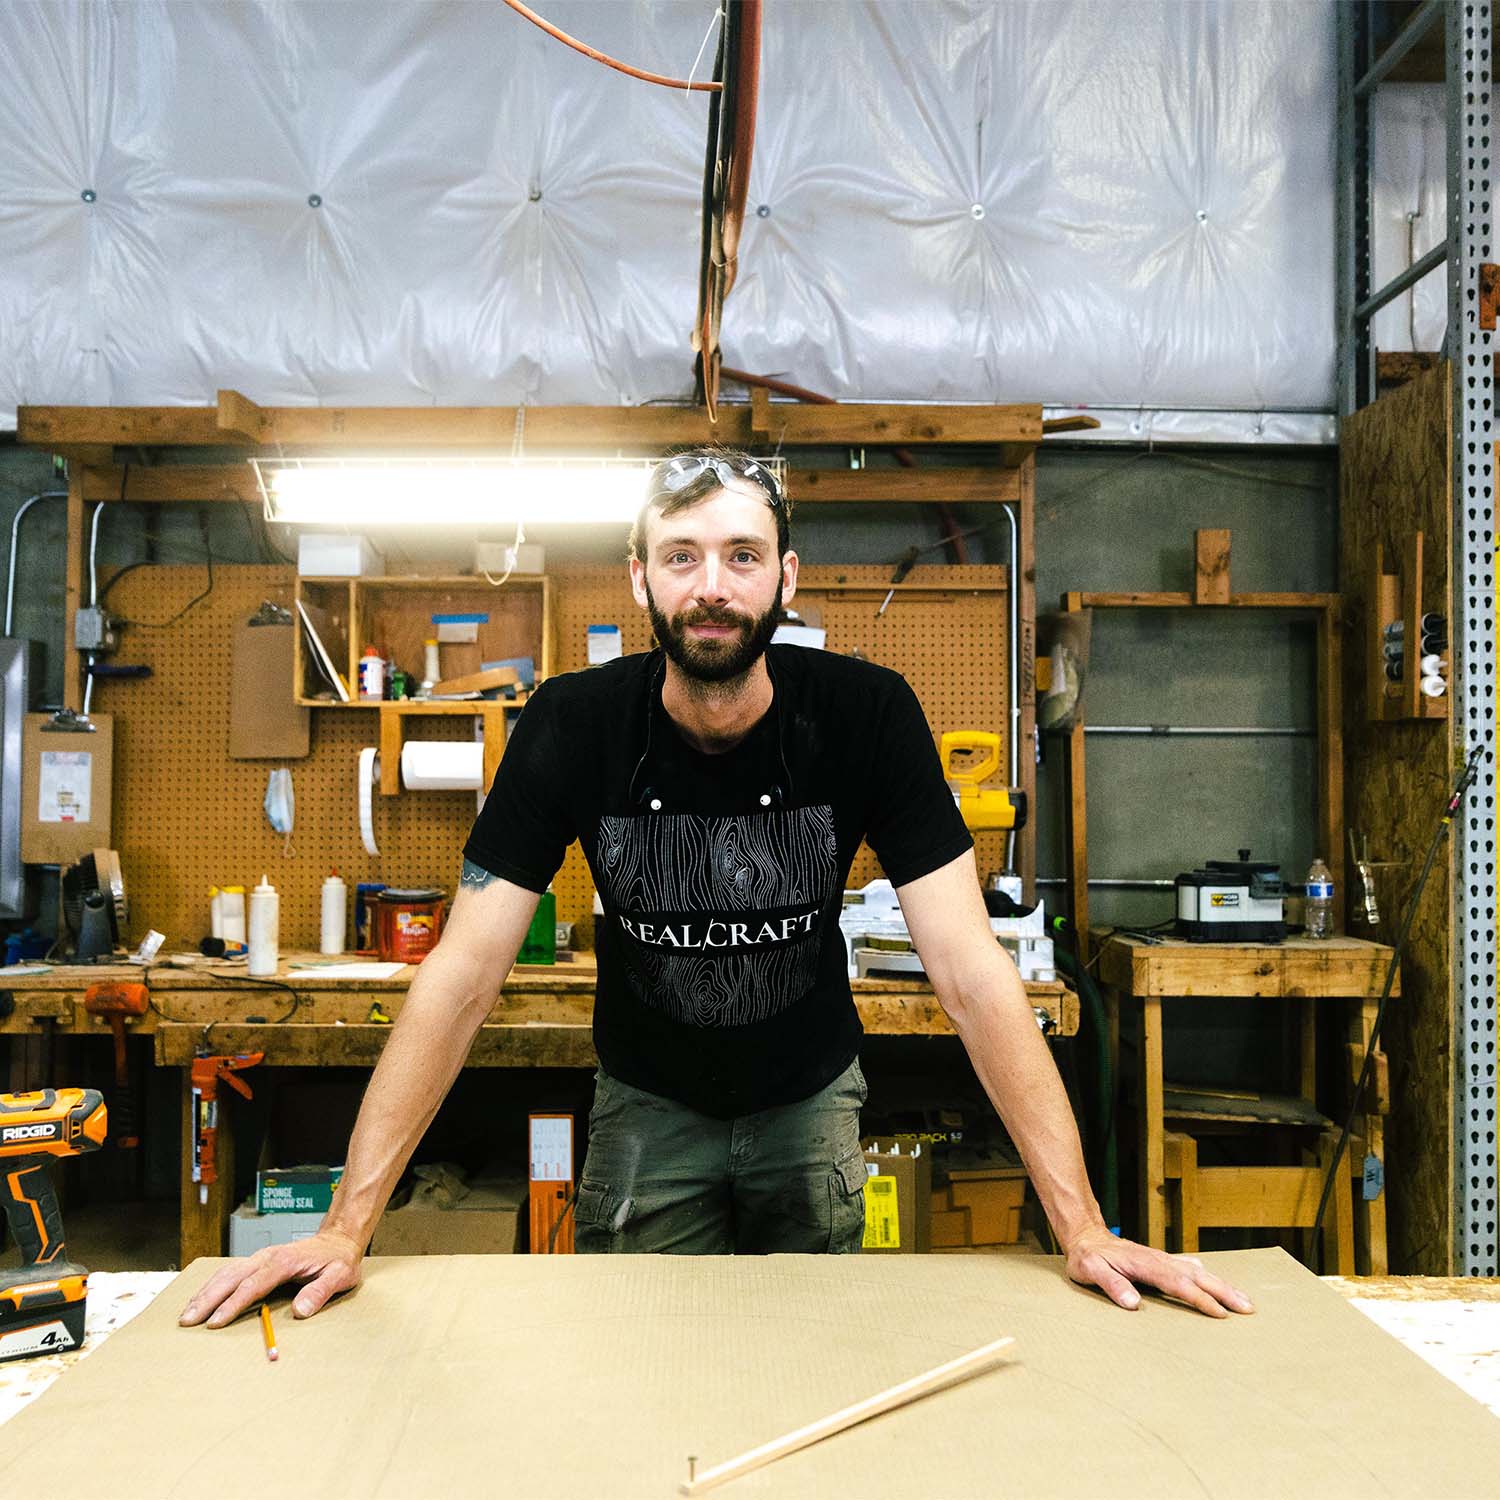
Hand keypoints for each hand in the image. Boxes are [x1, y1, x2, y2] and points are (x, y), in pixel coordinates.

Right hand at [178, 1229, 363, 1328]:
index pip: (253, 1285)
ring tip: (186, 1314)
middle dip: (207, 1299)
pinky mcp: (258, 1262)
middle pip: (231, 1278)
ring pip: (226, 1273)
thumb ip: (320, 1292)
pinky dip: (212, 1286)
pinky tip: (200, 1298)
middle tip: (187, 1321)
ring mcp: (261, 1258)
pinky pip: (230, 1272)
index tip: (215, 1323)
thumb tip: (300, 1310)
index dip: (232, 1305)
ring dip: (205, 1293)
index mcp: (284, 1261)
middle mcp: (268, 1257)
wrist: (338, 1239)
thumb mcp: (340, 1275)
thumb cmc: (338, 1259)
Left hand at [1064, 1226, 1253, 1317]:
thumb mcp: (1090, 1270)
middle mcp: (1158, 1260)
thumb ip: (1111, 1284)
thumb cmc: (1088, 1256)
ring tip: (1243, 1300)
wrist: (1086, 1235)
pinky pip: (1189, 1268)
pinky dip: (1206, 1276)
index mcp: (1144, 1264)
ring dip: (1221, 1285)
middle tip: (1248, 1308)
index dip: (1199, 1299)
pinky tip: (1215, 1281)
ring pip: (1197, 1272)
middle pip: (1196, 1276)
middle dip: (1224, 1292)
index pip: (1177, 1284)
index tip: (1220, 1313)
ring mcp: (1162, 1259)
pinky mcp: (1161, 1260)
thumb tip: (1133, 1303)